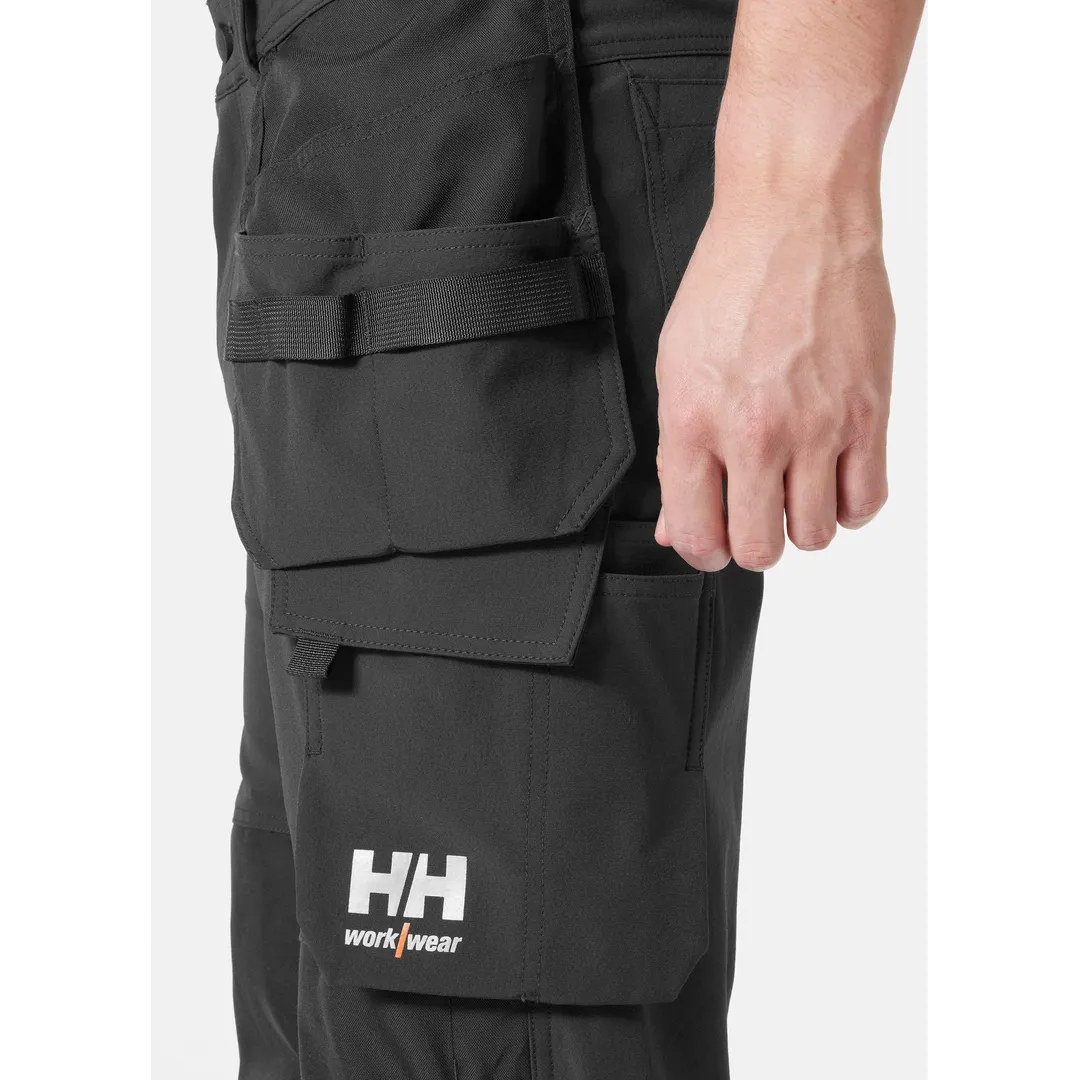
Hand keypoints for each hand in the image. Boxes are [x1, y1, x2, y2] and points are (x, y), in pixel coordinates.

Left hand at [654, 186, 894, 571]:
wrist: (794, 218)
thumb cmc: (729, 286)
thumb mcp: (676, 369)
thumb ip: (677, 457)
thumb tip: (678, 526)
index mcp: (693, 423)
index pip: (696, 534)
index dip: (702, 550)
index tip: (711, 539)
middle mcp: (754, 433)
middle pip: (759, 548)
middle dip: (753, 542)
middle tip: (753, 513)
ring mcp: (816, 426)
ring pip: (815, 535)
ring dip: (802, 523)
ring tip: (794, 487)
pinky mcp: (867, 412)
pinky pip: (866, 502)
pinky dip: (849, 504)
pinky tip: (833, 477)